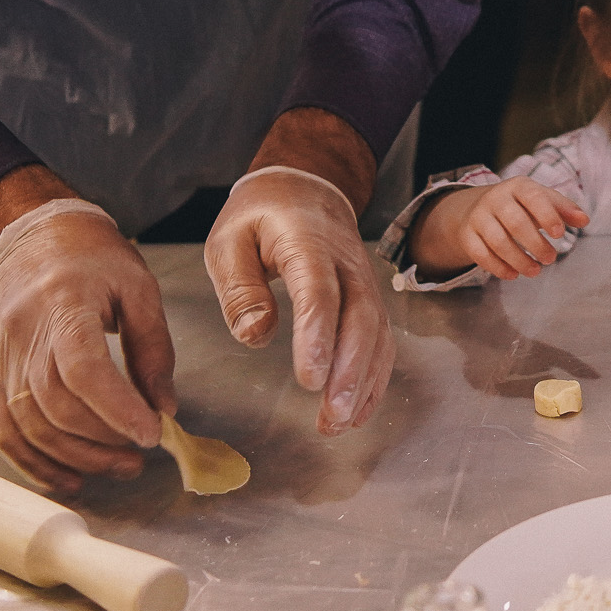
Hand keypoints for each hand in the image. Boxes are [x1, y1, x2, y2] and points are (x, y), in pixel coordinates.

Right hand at [0, 197, 174, 494]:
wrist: (33, 239)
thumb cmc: (93, 258)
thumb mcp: (138, 286)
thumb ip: (153, 348)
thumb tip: (165, 408)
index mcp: (64, 305)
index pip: (83, 369)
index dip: (116, 408)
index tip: (152, 433)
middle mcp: (25, 337)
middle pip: (55, 405)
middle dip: (102, 441)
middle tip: (142, 454)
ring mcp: (3, 360)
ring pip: (30, 425)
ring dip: (76, 458)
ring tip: (120, 466)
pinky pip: (6, 432)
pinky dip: (35, 463)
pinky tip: (70, 478)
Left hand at [205, 167, 395, 434]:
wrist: (308, 186)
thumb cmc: (260, 217)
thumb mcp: (229, 241)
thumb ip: (239, 288)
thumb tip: (255, 336)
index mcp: (306, 243)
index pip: (319, 290)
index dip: (318, 334)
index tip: (310, 378)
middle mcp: (346, 263)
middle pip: (360, 317)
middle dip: (350, 371)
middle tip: (331, 415)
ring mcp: (364, 280)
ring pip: (377, 332)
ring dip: (363, 381)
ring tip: (338, 424)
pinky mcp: (369, 298)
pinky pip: (381, 338)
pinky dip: (373, 376)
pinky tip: (356, 410)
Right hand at [415, 178, 588, 278]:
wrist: (478, 207)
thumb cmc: (520, 205)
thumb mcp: (541, 200)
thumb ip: (563, 209)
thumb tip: (585, 220)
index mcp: (519, 186)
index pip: (534, 197)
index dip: (547, 215)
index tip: (559, 234)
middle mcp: (496, 198)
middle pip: (515, 223)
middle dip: (535, 244)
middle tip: (550, 259)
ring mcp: (479, 216)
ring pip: (498, 241)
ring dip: (518, 260)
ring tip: (535, 271)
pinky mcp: (467, 234)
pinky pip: (480, 253)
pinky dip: (497, 267)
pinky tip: (513, 274)